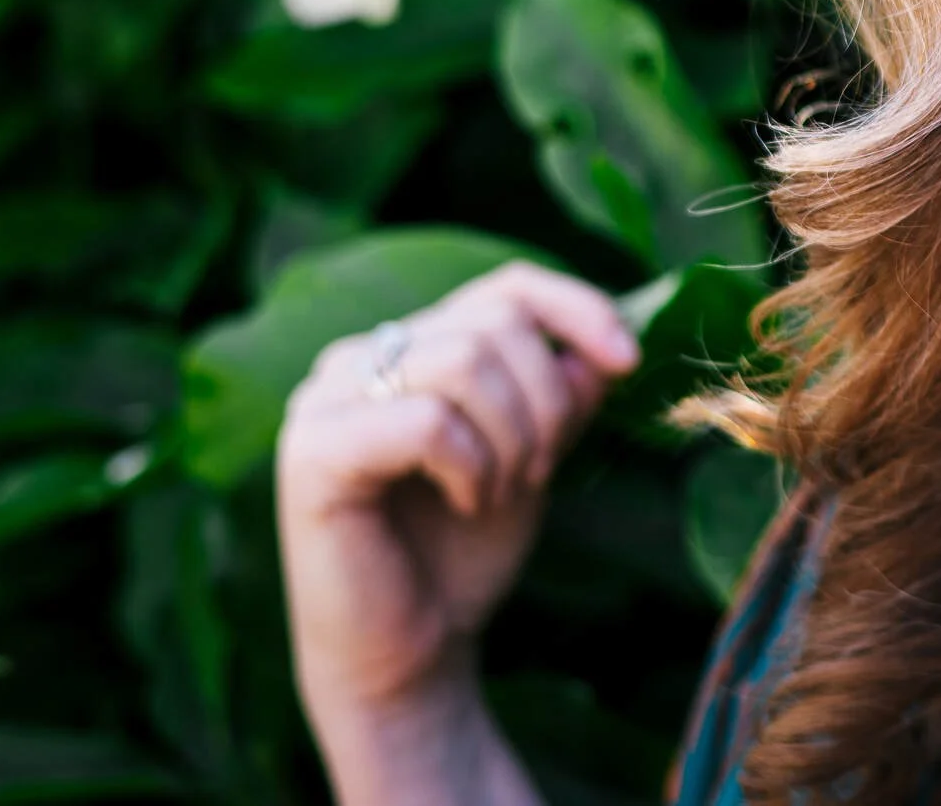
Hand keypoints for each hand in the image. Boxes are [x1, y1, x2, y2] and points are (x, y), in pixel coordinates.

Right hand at [276, 263, 639, 761]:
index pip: (506, 287)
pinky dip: (471, 465)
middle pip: (493, 321)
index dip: (576, 309)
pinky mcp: (312, 453)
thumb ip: (565, 394)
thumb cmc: (466, 550)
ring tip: (501, 491)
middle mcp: (359, 358)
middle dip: (547, 400)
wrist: (410, 652)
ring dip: (512, 437)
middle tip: (538, 472)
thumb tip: (608, 346)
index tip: (628, 362)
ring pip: (463, 361)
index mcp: (410, 347)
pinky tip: (466, 503)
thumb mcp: (536, 455)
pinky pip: (425, 420)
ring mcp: (326, 400)